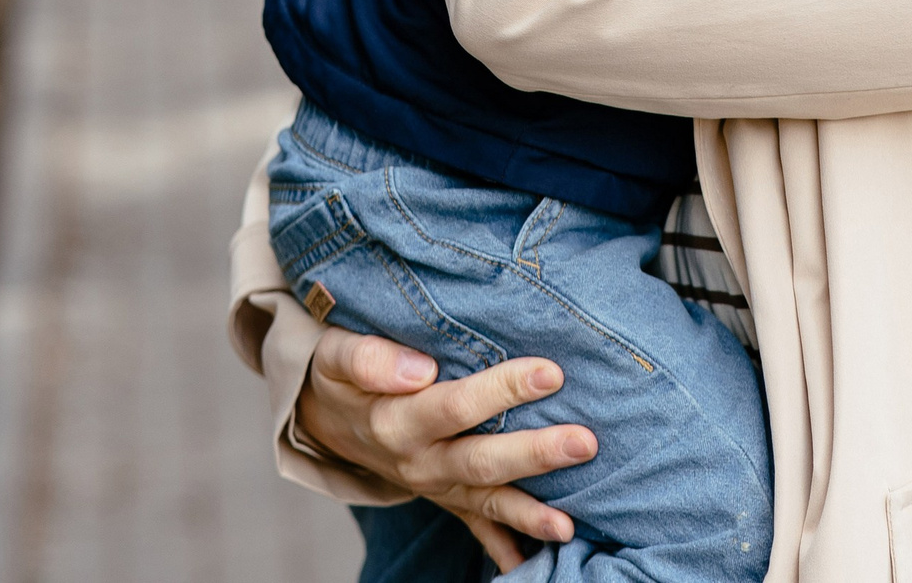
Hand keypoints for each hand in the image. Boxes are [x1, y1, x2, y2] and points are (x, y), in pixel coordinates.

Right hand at [294, 327, 597, 571]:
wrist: (327, 420)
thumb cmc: (341, 377)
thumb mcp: (337, 357)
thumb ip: (368, 359)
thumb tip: (417, 369)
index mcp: (394, 422)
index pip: (453, 406)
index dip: (501, 391)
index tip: (550, 372)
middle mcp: (418, 462)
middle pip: (481, 461)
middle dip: (534, 454)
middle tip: (584, 442)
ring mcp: (436, 487)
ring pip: (487, 502)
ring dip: (529, 513)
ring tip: (569, 524)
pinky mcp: (448, 500)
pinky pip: (480, 528)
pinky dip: (508, 547)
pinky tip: (544, 556)